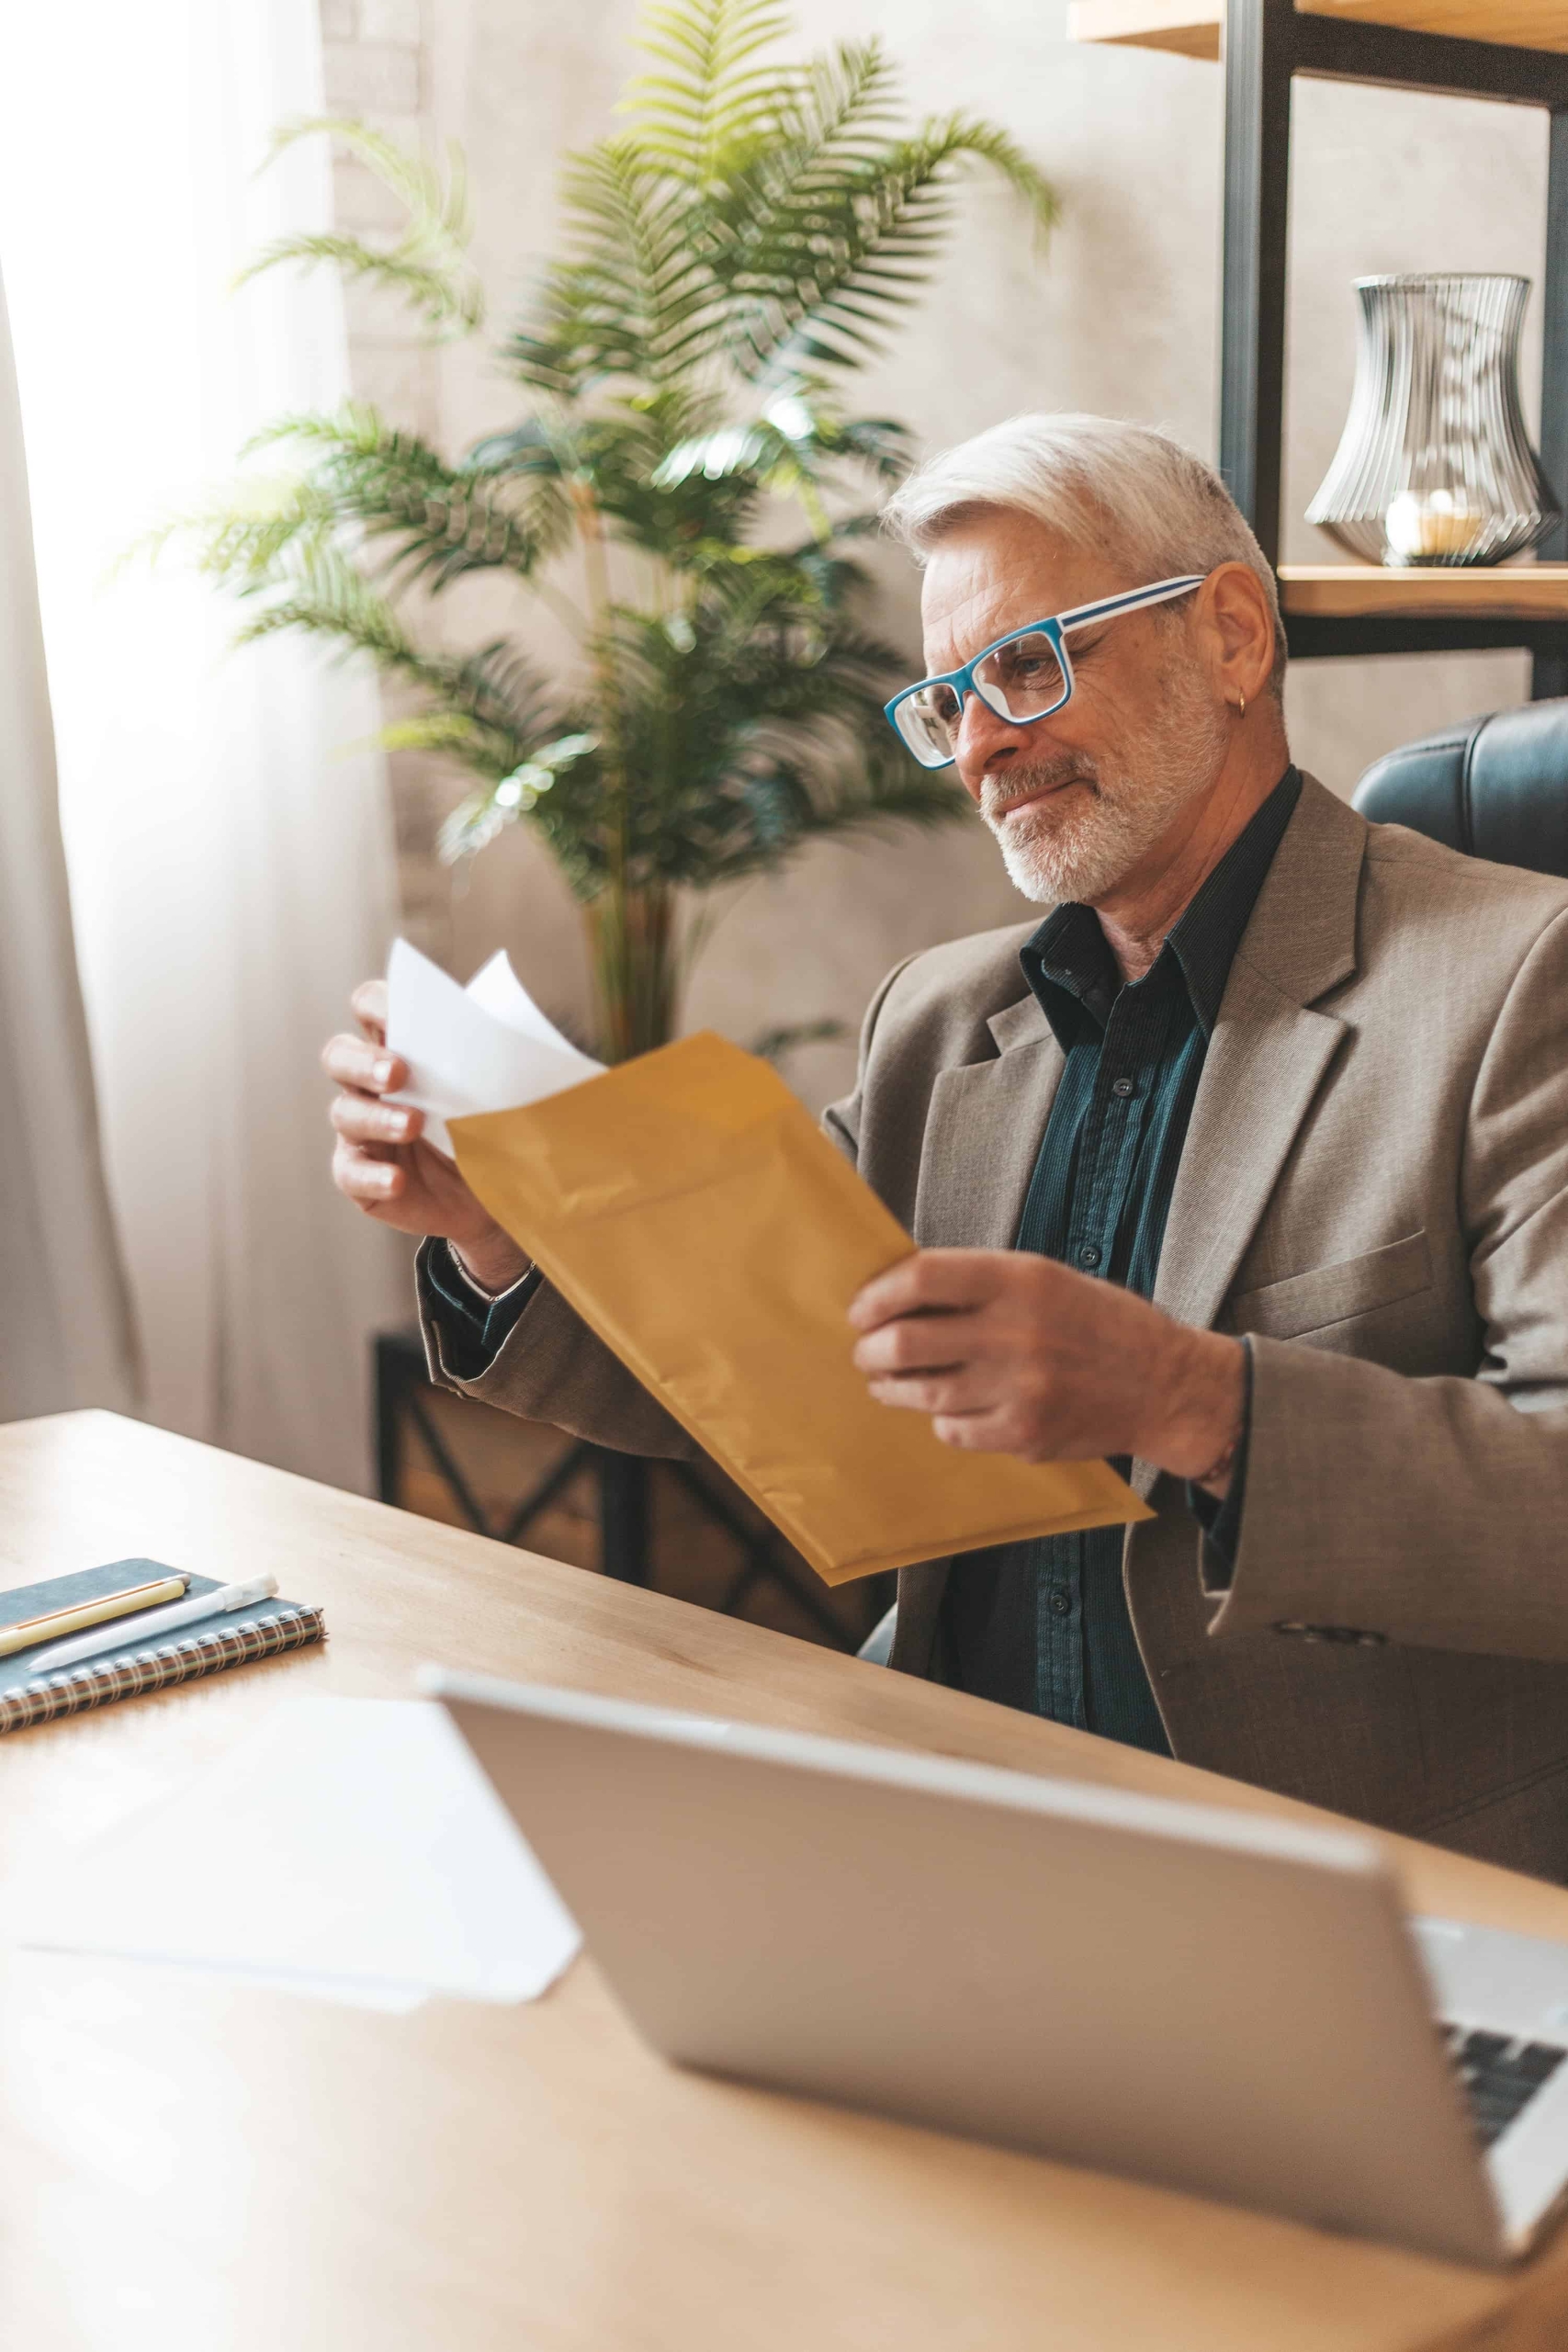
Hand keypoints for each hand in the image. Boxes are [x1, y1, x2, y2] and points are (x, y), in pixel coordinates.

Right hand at [322, 979, 530, 1292]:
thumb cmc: (492, 1128)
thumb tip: (506, 1040)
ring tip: (412, 1124)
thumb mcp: (496, 1093)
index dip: (375, 1004)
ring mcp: (360, 1130)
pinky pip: (350, 1173)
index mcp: (399, 1047)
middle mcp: (369, 1084)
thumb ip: (486, 1064)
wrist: (496, 1194)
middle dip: (364, 1061)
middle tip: (398, 1073)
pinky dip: (372, 1175)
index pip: (369, 1007)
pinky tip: (397, 1179)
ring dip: (376, 1117)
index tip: (395, 1013)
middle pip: (339, 1055)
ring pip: (344, 1112)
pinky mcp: (358, 1173)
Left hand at [849, 1249, 1244, 1490]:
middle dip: (872, 1350)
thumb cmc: (1100, 1324)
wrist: (1165, 1384)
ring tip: (887, 1382)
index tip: (861, 1309)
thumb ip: (980, 1284)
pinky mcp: (1024, 1434)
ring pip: (924, 1393)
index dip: (878, 1294)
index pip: (922, 1278)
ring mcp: (1020, 1388)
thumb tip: (902, 1291)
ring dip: (893, 1388)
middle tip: (866, 1352)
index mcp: (1020, 1279)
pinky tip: (945, 1411)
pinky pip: (954, 1431)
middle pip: (907, 1342)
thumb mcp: (1046, 1278)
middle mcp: (1017, 1332)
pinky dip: (941, 1421)